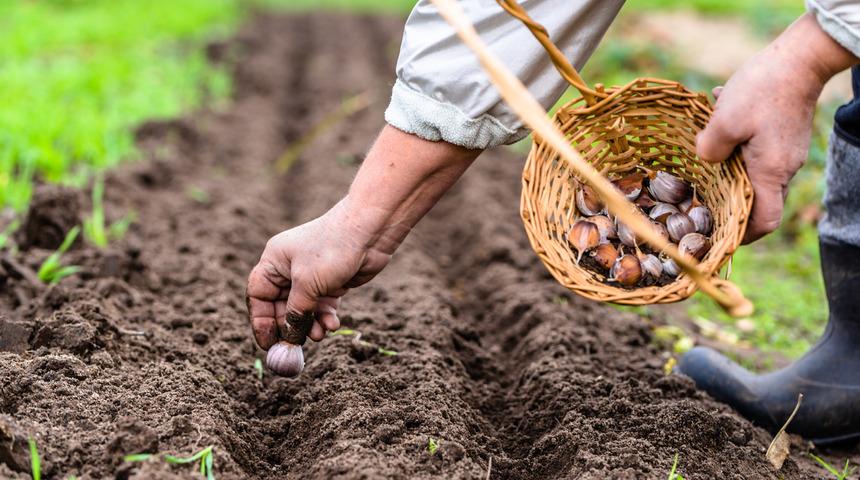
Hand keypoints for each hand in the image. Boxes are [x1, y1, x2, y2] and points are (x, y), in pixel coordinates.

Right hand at [246, 126, 478, 350]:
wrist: (371, 231)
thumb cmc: (332, 249)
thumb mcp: (308, 284)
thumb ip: (296, 312)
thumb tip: (289, 337)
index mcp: (274, 261)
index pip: (258, 295)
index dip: (261, 320)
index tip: (268, 343)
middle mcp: (290, 268)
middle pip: (281, 306)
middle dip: (290, 326)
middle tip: (296, 347)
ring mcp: (312, 276)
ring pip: (304, 309)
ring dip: (310, 325)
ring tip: (320, 335)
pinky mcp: (331, 283)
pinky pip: (322, 307)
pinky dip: (325, 318)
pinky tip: (333, 325)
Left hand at [695, 14, 855, 242]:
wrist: (800, 58)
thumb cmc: (763, 89)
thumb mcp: (724, 121)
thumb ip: (709, 149)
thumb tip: (704, 160)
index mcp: (770, 172)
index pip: (764, 222)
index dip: (743, 234)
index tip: (720, 234)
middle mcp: (784, 168)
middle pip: (757, 201)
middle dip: (729, 202)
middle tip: (701, 198)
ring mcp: (786, 152)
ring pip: (754, 172)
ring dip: (729, 164)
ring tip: (707, 144)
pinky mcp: (784, 136)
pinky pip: (757, 150)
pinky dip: (737, 143)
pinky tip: (720, 115)